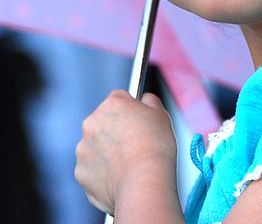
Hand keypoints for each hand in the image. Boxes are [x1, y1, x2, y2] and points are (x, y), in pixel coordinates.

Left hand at [75, 90, 176, 214]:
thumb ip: (149, 101)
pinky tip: (120, 179)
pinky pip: (92, 171)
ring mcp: (83, 149)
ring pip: (96, 147)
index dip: (131, 110)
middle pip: (104, 122)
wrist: (144, 182)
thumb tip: (144, 99)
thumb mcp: (160, 114)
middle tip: (135, 145)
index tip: (138, 122)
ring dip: (107, 153)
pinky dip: (103, 175)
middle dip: (115, 131)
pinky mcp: (81, 173)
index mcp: (112, 104)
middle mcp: (92, 122)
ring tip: (128, 165)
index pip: (119, 99)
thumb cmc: (155, 146)